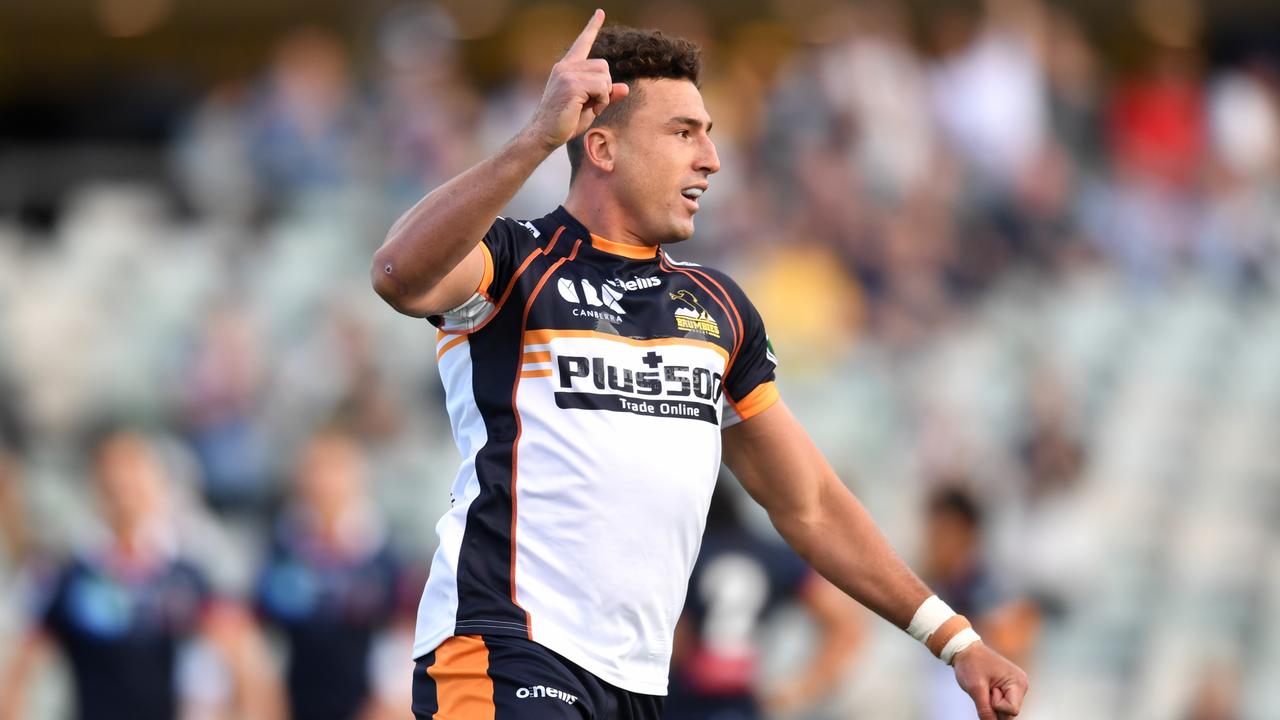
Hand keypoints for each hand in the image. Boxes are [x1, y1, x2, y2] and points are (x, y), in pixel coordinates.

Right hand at [523, 8, 629, 150]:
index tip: (600, 12)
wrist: (544, 135)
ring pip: (605, 76)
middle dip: (605, 87)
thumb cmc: (565, 122)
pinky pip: (602, 87)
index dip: (592, 27)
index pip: (582, 43)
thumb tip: (625, 87)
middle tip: (591, 104)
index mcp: (567, 68)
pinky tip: (588, 109)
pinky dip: (601, 100)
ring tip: (588, 107)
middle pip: (604, 66)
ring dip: (603, 94)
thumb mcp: (590, 106)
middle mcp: (566, 66)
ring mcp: (567, 73)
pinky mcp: (571, 84)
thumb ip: (606, 94)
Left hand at [951, 642, 1027, 719]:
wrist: (966, 650)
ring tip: (986, 687)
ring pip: (1005, 710)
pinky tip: (988, 689)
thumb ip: (985, 710)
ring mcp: (1016, 687)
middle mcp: (1021, 685)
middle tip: (985, 689)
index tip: (988, 689)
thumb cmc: (971, 664)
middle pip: (1010, 712)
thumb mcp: (975, 689)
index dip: (996, 705)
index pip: (1012, 710)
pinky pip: (1003, 704)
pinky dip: (993, 701)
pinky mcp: (1009, 688)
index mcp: (1018, 682)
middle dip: (994, 706)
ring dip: (992, 704)